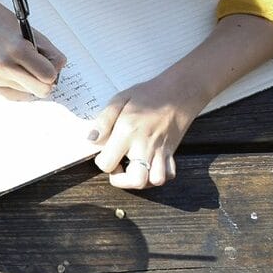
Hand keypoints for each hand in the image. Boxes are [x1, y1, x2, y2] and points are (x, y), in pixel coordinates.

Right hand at [0, 0, 66, 99]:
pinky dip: (20, 86)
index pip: (48, 76)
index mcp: (18, 50)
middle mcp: (4, 67)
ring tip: (22, 64)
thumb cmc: (5, 23)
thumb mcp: (33, 33)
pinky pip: (14, 95)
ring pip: (28, 93)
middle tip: (42, 69)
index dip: (54, 71)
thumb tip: (58, 73)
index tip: (51, 64)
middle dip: (45, 81)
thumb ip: (51, 54)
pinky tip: (17, 73)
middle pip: (41, 91)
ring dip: (30, 81)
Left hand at [91, 75, 205, 188]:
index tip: (104, 153)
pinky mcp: (171, 152)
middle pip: (136, 180)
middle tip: (118, 167)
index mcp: (128, 132)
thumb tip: (92, 139)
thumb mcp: (119, 99)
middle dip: (122, 181)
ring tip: (133, 168)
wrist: (179, 91)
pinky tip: (149, 166)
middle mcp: (145, 145)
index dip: (102, 162)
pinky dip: (158, 176)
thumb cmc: (148, 94)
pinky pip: (168, 174)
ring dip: (142, 180)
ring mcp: (161, 150)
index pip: (108, 163)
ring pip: (155, 180)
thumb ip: (103, 120)